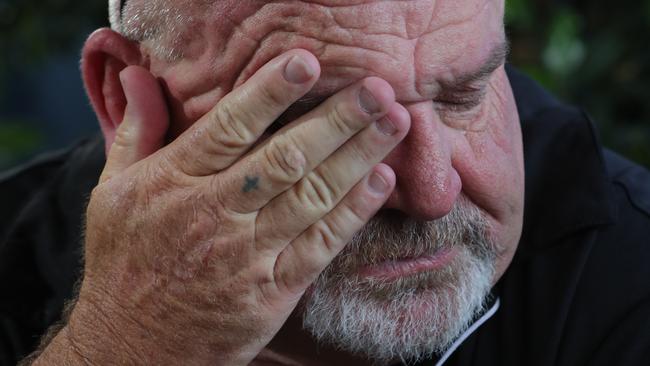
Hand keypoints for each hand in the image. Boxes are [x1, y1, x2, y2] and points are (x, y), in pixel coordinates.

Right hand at [62, 50, 410, 364]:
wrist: (134, 349)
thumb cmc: (124, 265)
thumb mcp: (112, 193)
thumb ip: (134, 132)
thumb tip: (139, 78)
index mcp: (173, 181)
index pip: (228, 126)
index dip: (270, 92)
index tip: (307, 63)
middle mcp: (213, 213)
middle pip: (285, 157)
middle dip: (337, 120)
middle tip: (377, 91)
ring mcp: (246, 254)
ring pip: (311, 196)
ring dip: (358, 157)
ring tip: (394, 124)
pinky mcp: (272, 291)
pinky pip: (320, 246)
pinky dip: (353, 212)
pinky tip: (381, 182)